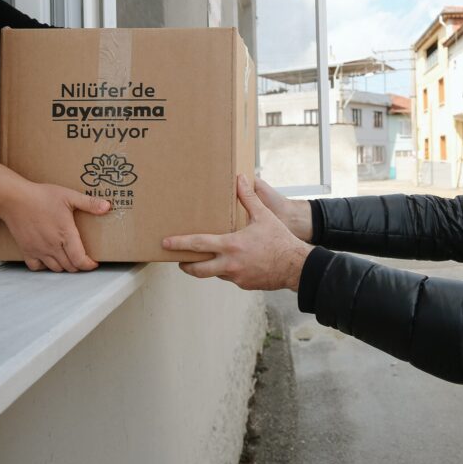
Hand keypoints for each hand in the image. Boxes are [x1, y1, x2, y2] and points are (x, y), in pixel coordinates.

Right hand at [0, 181, 111, 271]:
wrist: (14, 198)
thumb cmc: (41, 196)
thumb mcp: (69, 196)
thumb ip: (89, 203)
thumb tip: (107, 206)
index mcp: (65, 234)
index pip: (80, 259)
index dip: (89, 265)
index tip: (94, 263)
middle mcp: (52, 246)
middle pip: (70, 267)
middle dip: (79, 265)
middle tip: (83, 258)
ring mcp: (39, 250)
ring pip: (55, 268)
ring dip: (65, 266)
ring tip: (69, 258)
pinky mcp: (26, 250)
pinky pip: (36, 267)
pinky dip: (44, 266)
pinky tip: (49, 258)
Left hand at [163, 175, 311, 290]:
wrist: (296, 266)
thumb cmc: (280, 241)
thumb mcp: (263, 216)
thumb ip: (248, 198)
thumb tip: (240, 179)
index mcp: (231, 245)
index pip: (199, 245)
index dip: (180, 243)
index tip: (166, 243)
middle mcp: (230, 264)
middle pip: (198, 269)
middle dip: (186, 265)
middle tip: (179, 260)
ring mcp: (237, 276)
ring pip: (214, 273)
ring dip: (208, 267)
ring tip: (206, 259)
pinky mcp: (244, 284)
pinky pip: (230, 277)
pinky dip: (228, 270)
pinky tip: (235, 262)